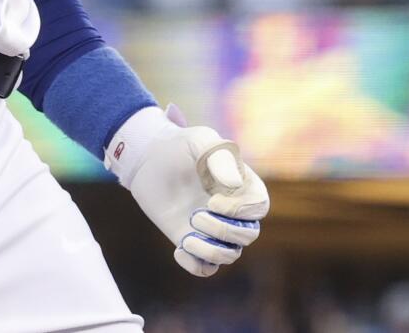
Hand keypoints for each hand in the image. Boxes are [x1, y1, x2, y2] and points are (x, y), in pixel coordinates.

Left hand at [108, 104, 267, 275]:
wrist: (149, 158)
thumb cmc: (181, 146)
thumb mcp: (200, 141)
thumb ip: (219, 158)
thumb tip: (233, 185)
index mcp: (242, 185)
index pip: (259, 206)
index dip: (241, 210)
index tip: (213, 200)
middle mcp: (232, 210)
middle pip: (248, 236)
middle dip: (223, 231)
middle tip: (196, 216)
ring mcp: (213, 228)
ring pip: (229, 255)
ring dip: (211, 252)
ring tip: (187, 238)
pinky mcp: (192, 240)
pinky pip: (204, 267)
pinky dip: (194, 265)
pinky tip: (178, 248)